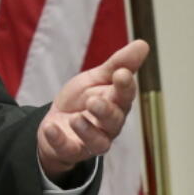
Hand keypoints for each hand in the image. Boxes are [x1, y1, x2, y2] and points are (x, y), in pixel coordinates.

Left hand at [37, 39, 149, 181]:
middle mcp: (108, 125)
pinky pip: (68, 150)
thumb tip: (143, 44)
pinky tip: (50, 128)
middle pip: (114, 121)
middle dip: (106, 111)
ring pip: (98, 142)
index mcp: (116, 104)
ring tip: (75, 118)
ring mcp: (90, 141)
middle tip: (95, 101)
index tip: (120, 74)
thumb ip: (117, 64)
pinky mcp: (71, 151)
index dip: (125, 86)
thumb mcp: (95, 78)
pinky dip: (59, 140)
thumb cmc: (82, 99)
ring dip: (87, 130)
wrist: (56, 123)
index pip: (125, 95)